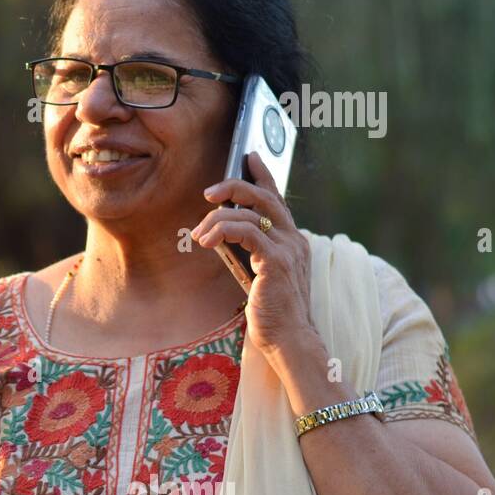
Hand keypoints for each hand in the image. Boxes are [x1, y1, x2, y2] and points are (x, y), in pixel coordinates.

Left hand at [190, 151, 318, 361]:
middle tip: (209, 193)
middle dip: (234, 185)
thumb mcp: (260, 273)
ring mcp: (288, 249)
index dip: (263, 174)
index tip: (249, 156)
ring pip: (248, 213)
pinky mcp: (276, 261)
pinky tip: (206, 242)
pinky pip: (245, 232)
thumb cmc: (272, 311)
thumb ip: (251, 251)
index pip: (277, 199)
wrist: (289, 338)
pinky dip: (221, 231)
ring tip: (199, 235)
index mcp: (293, 240)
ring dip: (216, 219)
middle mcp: (294, 239)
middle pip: (264, 196)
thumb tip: (223, 232)